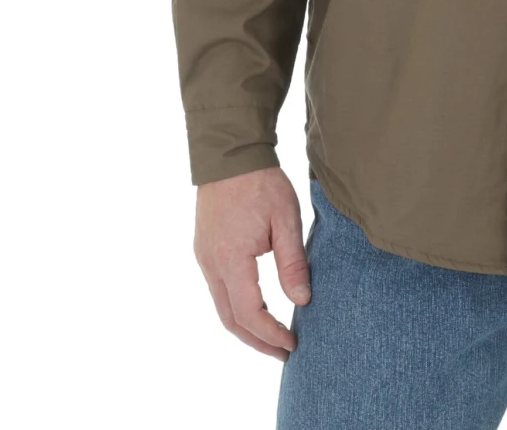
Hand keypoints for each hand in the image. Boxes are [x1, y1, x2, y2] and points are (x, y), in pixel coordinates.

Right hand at [194, 165, 310, 359]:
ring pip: (221, 307)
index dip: (271, 334)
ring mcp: (204, 257)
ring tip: (271, 337)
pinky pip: (218, 290)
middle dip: (256, 341)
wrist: (229, 153)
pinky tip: (256, 308)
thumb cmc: (261, 182)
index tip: (292, 344)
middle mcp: (211, 264)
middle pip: (230, 319)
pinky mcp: (205, 249)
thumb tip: (302, 301)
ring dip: (245, 327)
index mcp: (231, 259)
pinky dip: (236, 307)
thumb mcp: (285, 218)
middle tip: (282, 353)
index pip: (251, 312)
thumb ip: (292, 262)